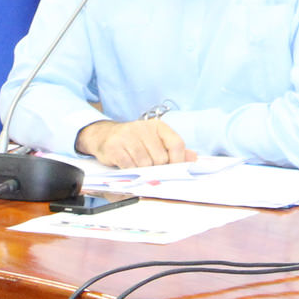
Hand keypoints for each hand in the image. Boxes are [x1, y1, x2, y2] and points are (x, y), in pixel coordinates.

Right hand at [76, 118, 193, 167]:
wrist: (105, 136)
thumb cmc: (134, 142)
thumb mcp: (155, 142)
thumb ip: (174, 150)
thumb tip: (193, 158)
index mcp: (158, 126)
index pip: (176, 144)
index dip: (178, 161)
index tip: (176, 172)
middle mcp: (143, 127)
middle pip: (161, 158)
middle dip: (157, 169)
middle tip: (151, 171)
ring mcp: (128, 136)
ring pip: (145, 164)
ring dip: (142, 172)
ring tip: (138, 169)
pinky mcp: (114, 146)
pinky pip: (129, 166)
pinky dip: (130, 172)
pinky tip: (127, 168)